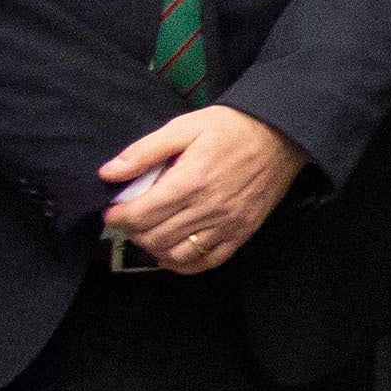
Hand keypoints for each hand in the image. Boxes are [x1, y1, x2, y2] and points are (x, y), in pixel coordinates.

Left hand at [100, 104, 299, 271]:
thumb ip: (144, 151)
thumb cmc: (230, 127)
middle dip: (132, 232)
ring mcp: (227, 224)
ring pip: (176, 254)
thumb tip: (108, 173)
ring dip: (153, 248)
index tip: (113, 210)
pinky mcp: (242, 233)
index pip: (139, 215)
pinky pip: (207, 261)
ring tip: (149, 232)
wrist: (282, 135)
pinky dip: (183, 263)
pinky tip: (172, 251)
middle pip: (154, 238)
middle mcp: (208, 208)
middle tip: (130, 218)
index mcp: (191, 180)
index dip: (117, 217)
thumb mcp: (184, 127)